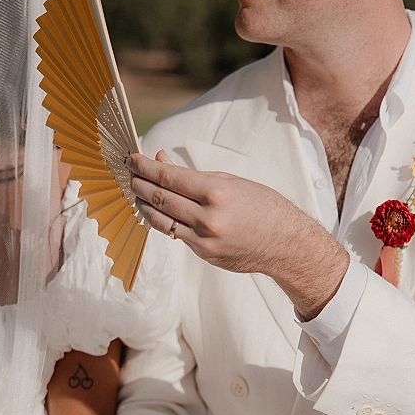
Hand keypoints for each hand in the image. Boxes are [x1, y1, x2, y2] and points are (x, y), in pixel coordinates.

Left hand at [128, 151, 348, 320]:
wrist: (286, 244)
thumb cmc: (263, 207)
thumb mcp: (231, 181)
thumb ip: (193, 174)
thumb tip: (161, 161)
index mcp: (216, 193)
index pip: (168, 178)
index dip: (145, 167)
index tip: (131, 159)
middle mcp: (207, 219)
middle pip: (160, 199)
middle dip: (139, 185)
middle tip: (127, 174)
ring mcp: (203, 241)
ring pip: (161, 221)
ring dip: (144, 206)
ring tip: (136, 193)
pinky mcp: (204, 255)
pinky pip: (177, 235)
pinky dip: (164, 221)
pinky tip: (158, 211)